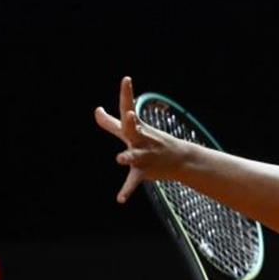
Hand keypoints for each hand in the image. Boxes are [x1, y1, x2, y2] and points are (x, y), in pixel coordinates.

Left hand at [94, 76, 187, 203]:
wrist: (181, 160)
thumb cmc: (152, 142)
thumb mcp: (133, 131)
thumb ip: (111, 123)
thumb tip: (97, 111)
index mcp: (136, 127)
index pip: (128, 107)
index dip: (126, 93)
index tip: (126, 79)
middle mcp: (140, 138)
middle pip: (132, 128)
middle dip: (130, 122)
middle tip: (130, 114)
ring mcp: (144, 155)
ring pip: (135, 155)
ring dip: (129, 156)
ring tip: (119, 158)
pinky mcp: (144, 171)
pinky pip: (133, 181)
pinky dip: (126, 190)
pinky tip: (120, 199)